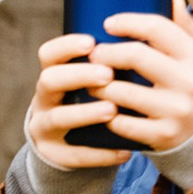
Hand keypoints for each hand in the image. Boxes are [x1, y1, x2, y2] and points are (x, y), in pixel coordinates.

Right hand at [26, 33, 128, 169]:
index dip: (66, 46)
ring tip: (112, 110)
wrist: (70, 144)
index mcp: (53, 74)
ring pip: (58, 117)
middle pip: (49, 80)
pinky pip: (75, 155)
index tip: (91, 42)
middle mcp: (44, 98)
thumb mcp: (90, 80)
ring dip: (85, 113)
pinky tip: (125, 152)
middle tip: (108, 74)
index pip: (49, 54)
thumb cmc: (91, 101)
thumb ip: (108, 63)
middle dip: (78, 75)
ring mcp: (45, 127)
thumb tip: (148, 38)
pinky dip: (101, 154)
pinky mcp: (54, 154)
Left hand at [91, 0, 192, 152]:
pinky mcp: (163, 136)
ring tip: (92, 81)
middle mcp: (189, 82)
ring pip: (121, 92)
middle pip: (135, 56)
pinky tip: (104, 108)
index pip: (157, 28)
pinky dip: (108, 114)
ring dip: (99, 85)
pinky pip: (122, 123)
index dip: (127, 22)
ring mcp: (176, 111)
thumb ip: (186, 29)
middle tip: (93, 54)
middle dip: (106, 53)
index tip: (108, 24)